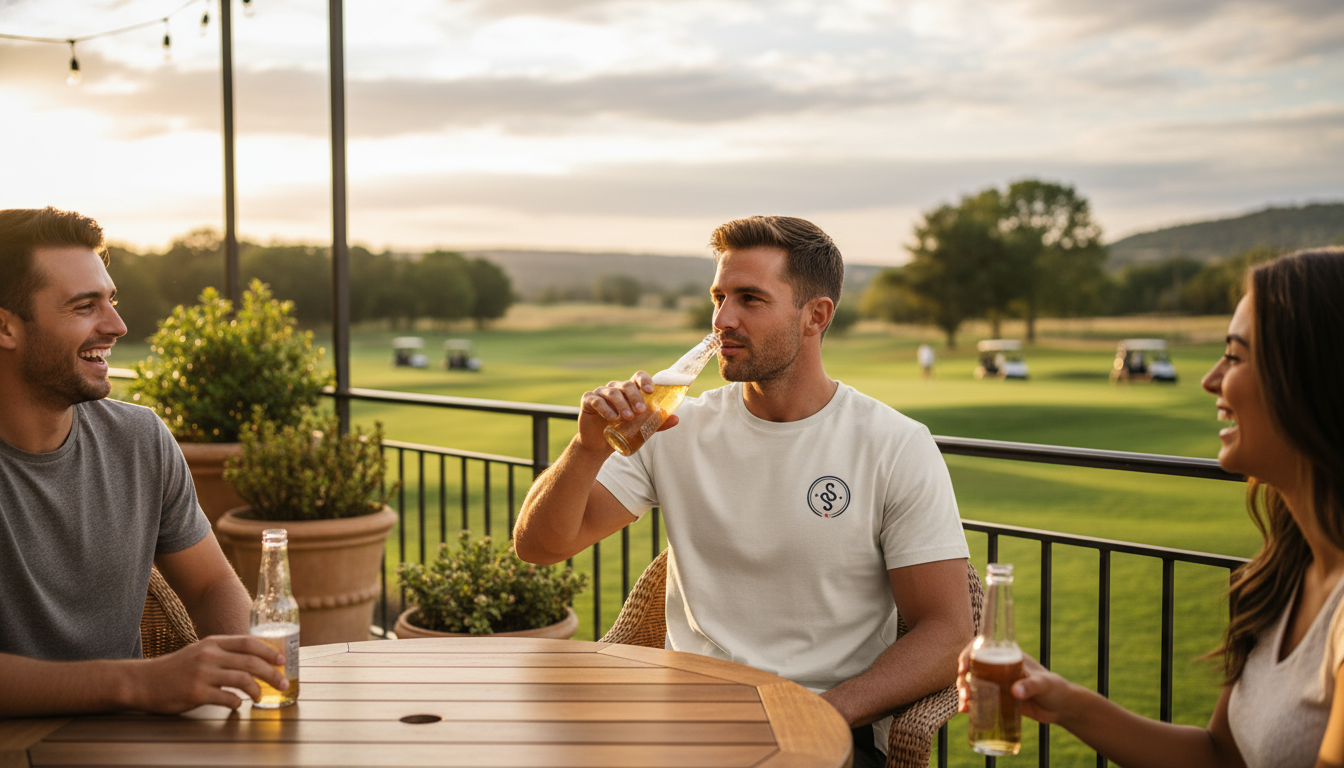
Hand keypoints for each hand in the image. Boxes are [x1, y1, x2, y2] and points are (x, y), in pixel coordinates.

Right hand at [127, 635, 287, 713]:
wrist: (143, 681)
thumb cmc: (175, 668)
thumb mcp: (200, 651)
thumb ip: (223, 652)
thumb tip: (253, 659)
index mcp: (213, 642)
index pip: (249, 643)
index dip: (269, 651)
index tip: (282, 660)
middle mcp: (210, 655)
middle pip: (251, 662)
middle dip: (272, 674)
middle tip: (283, 683)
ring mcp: (202, 674)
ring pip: (243, 680)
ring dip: (257, 691)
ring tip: (260, 698)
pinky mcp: (196, 693)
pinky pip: (227, 698)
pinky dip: (238, 703)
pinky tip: (238, 706)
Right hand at [576, 372, 678, 452]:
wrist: (599, 444)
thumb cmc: (621, 431)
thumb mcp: (640, 427)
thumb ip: (657, 423)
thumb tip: (676, 419)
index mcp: (629, 390)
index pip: (637, 377)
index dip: (644, 380)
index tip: (650, 391)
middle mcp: (615, 388)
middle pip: (626, 385)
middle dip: (635, 397)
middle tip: (641, 411)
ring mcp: (601, 393)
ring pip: (613, 393)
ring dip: (622, 404)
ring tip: (628, 417)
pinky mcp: (588, 401)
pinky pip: (596, 400)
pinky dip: (605, 408)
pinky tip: (612, 418)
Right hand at [957, 644, 1075, 725]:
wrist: (1061, 709)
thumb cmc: (1055, 689)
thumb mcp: (1044, 684)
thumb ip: (1031, 685)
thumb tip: (1015, 692)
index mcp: (1007, 655)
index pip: (981, 648)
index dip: (967, 655)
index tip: (964, 668)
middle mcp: (998, 667)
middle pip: (972, 668)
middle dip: (963, 679)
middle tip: (966, 694)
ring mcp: (996, 683)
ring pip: (972, 684)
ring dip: (964, 693)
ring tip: (964, 706)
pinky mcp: (997, 699)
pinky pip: (979, 699)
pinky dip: (970, 704)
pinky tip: (965, 711)